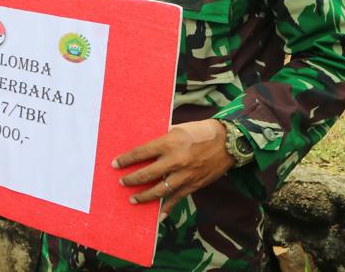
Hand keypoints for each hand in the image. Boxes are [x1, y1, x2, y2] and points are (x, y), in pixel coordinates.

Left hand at [114, 119, 234, 217]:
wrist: (228, 142)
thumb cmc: (201, 132)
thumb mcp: (178, 129)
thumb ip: (163, 139)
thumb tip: (147, 148)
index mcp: (169, 143)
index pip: (141, 153)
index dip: (126, 160)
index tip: (115, 164)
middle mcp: (175, 161)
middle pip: (147, 174)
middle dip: (131, 180)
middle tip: (121, 183)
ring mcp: (184, 175)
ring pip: (159, 190)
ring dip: (144, 196)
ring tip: (133, 199)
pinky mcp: (193, 185)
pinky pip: (177, 199)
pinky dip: (167, 208)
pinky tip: (158, 215)